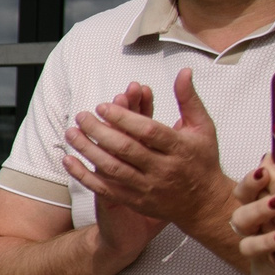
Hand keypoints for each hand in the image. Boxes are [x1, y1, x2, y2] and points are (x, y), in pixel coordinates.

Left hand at [65, 70, 233, 252]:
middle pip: (127, 149)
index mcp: (180, 148)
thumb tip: (184, 71)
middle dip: (100, 132)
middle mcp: (163, 169)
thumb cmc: (202, 160)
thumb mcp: (203, 127)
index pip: (149, 131)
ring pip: (113, 169)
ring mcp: (149, 187)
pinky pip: (106, 189)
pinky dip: (85, 176)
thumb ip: (188, 99)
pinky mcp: (136, 200)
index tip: (103, 106)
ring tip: (72, 133)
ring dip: (88, 150)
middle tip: (82, 116)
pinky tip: (69, 160)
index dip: (125, 118)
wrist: (205, 203)